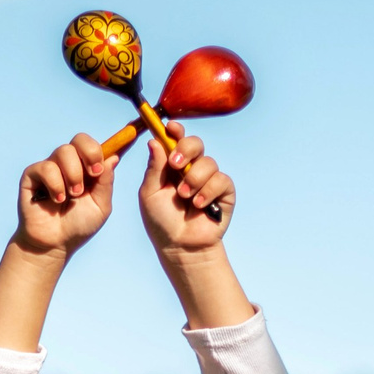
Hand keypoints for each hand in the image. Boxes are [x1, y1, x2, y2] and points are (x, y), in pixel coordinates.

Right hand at [15, 134, 116, 256]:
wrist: (55, 244)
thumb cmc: (78, 226)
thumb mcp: (101, 206)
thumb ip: (106, 182)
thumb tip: (113, 157)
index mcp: (87, 169)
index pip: (96, 146)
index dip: (107, 145)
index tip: (112, 156)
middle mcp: (69, 164)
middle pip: (80, 139)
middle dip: (90, 154)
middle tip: (93, 174)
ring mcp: (50, 167)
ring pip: (64, 151)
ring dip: (73, 175)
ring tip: (73, 196)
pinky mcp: (32, 175)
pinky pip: (46, 167)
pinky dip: (55, 184)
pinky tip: (56, 199)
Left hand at [138, 123, 233, 253]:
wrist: (180, 246)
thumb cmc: (161, 221)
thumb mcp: (150, 193)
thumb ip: (154, 168)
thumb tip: (153, 141)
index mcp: (172, 165)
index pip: (176, 140)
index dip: (175, 130)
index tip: (171, 127)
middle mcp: (192, 168)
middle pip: (196, 143)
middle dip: (186, 149)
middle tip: (175, 165)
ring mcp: (209, 179)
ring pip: (208, 162)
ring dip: (194, 179)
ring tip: (185, 198)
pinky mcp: (224, 192)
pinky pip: (221, 180)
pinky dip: (208, 191)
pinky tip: (199, 205)